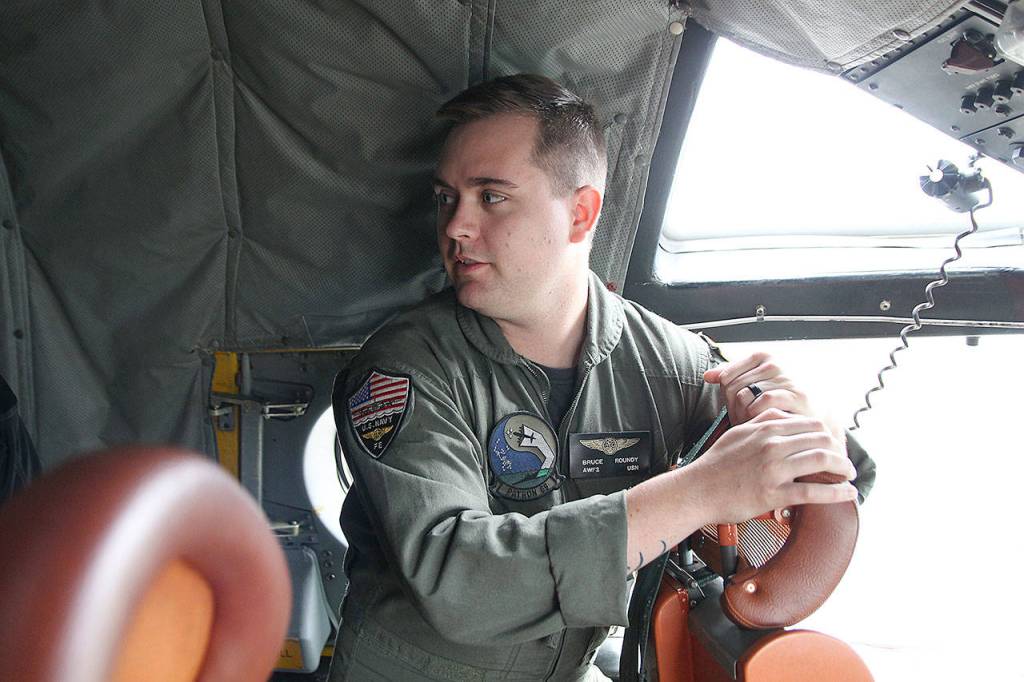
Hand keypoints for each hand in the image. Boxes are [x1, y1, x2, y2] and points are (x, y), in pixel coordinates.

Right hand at [688, 408, 857, 524]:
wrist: (697, 490)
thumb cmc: (715, 464)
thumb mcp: (738, 433)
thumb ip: (761, 423)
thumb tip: (781, 416)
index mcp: (765, 429)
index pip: (809, 424)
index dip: (827, 434)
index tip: (833, 445)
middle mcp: (772, 445)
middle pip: (820, 439)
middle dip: (840, 451)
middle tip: (846, 462)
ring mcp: (773, 469)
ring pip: (821, 461)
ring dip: (843, 468)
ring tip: (850, 475)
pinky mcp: (773, 494)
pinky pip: (813, 492)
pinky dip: (836, 492)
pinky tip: (848, 493)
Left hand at [704, 352, 813, 425]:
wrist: (801, 422)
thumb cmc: (768, 406)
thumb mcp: (745, 390)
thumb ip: (726, 379)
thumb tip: (707, 376)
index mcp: (761, 358)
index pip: (726, 376)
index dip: (725, 396)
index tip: (734, 408)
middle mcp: (774, 364)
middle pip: (735, 386)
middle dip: (734, 408)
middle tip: (741, 420)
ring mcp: (787, 378)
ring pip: (748, 394)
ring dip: (744, 414)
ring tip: (749, 423)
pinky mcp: (797, 395)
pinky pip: (765, 401)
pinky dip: (758, 414)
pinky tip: (760, 422)